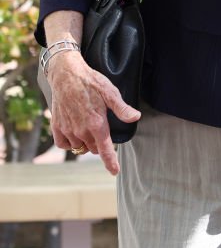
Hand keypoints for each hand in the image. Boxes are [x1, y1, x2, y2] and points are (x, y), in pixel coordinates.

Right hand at [47, 51, 140, 174]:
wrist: (66, 75)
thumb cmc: (91, 83)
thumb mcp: (111, 92)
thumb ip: (122, 108)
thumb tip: (136, 117)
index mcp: (96, 124)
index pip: (104, 149)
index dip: (110, 162)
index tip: (114, 171)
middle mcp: (81, 131)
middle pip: (94, 148)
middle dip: (100, 143)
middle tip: (101, 126)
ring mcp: (67, 130)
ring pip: (80, 147)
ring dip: (86, 142)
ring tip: (88, 124)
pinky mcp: (56, 128)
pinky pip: (64, 144)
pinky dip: (70, 141)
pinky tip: (75, 130)